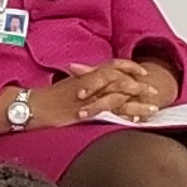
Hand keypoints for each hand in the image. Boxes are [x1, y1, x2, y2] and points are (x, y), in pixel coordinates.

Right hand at [25, 60, 168, 129]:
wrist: (32, 105)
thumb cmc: (45, 98)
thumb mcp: (65, 86)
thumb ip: (80, 82)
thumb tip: (88, 81)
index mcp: (87, 75)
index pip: (113, 66)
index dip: (130, 67)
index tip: (143, 72)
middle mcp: (91, 83)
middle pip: (122, 81)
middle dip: (140, 87)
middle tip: (154, 91)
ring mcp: (90, 97)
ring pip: (121, 96)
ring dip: (138, 102)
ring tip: (153, 108)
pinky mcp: (87, 111)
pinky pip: (111, 111)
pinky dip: (125, 115)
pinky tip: (137, 120)